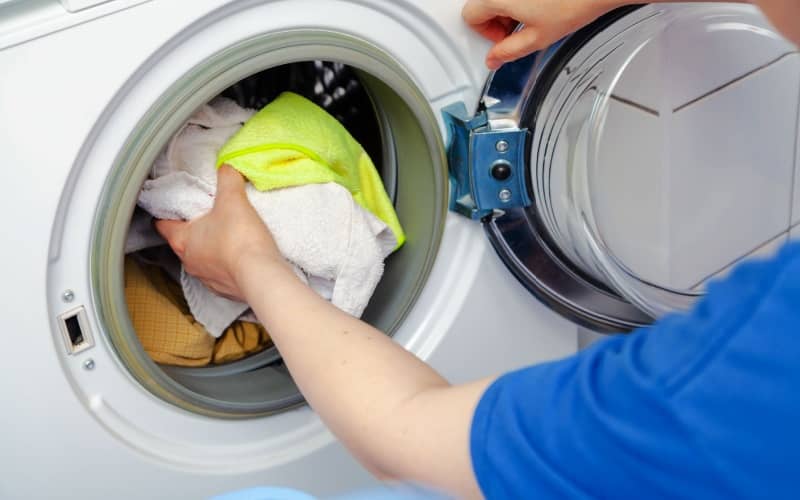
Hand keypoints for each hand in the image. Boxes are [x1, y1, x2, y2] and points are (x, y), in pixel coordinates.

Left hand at [155, 164, 285, 300]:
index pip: (161, 225)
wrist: (261, 276)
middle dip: (193, 231)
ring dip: (211, 250)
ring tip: (228, 237)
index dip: (165, 214)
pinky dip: (228, 265)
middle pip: (183, 243)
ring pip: (202, 260)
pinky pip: (222, 275)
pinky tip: (241, 256)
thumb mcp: (233, 199)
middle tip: (208, 217)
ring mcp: (207, 279)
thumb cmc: (240, 240)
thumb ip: (227, 178)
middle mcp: (190, 262)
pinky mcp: (226, 290)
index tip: (171, 208)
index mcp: (182, 240)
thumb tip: (226, 167)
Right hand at [462, 0, 620, 68]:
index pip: (469, 16)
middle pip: (480, 3)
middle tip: (516, 31)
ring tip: (531, 17)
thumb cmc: (572, 4)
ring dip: (507, 9)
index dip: (484, 33)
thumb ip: (508, 52)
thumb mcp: (536, 38)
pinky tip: (537, 5)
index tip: (502, 39)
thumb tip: (494, 59)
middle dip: (495, 20)